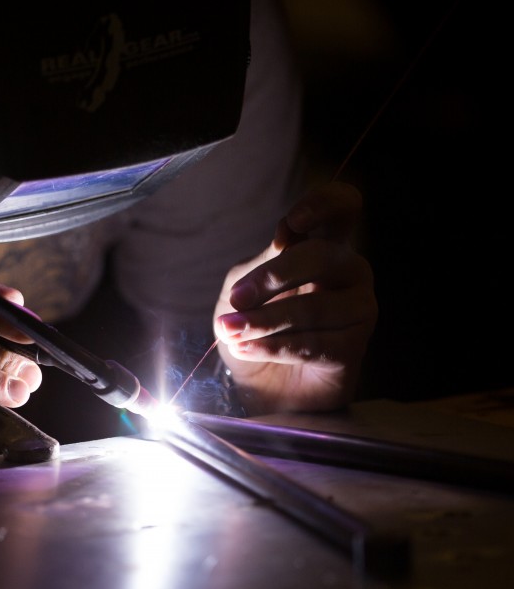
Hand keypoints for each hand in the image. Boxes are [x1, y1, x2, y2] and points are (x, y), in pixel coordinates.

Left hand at [212, 181, 376, 413]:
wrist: (259, 384)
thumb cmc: (253, 326)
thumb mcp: (244, 286)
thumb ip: (263, 261)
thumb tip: (284, 238)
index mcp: (323, 246)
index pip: (345, 207)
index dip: (325, 204)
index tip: (291, 224)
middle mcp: (349, 273)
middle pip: (324, 255)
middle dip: (273, 276)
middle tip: (237, 299)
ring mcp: (358, 310)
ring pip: (313, 307)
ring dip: (263, 321)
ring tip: (231, 331)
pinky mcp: (353, 349)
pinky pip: (313, 344)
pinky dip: (272, 346)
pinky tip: (245, 348)